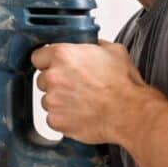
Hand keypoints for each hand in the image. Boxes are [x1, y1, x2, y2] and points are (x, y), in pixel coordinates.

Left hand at [32, 41, 147, 144]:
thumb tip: (90, 46)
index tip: (54, 67)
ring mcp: (52, 100)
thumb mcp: (113, 51)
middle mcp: (53, 76)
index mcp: (63, 55)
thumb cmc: (123, 85)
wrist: (129, 113)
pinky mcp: (56, 120)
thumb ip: (93, 46)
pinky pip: (53, 118)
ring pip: (47, 100)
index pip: (38, 57)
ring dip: (59, 101)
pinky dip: (63, 118)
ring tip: (82, 102)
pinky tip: (80, 114)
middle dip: (56, 83)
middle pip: (42, 80)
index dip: (47, 62)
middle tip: (76, 87)